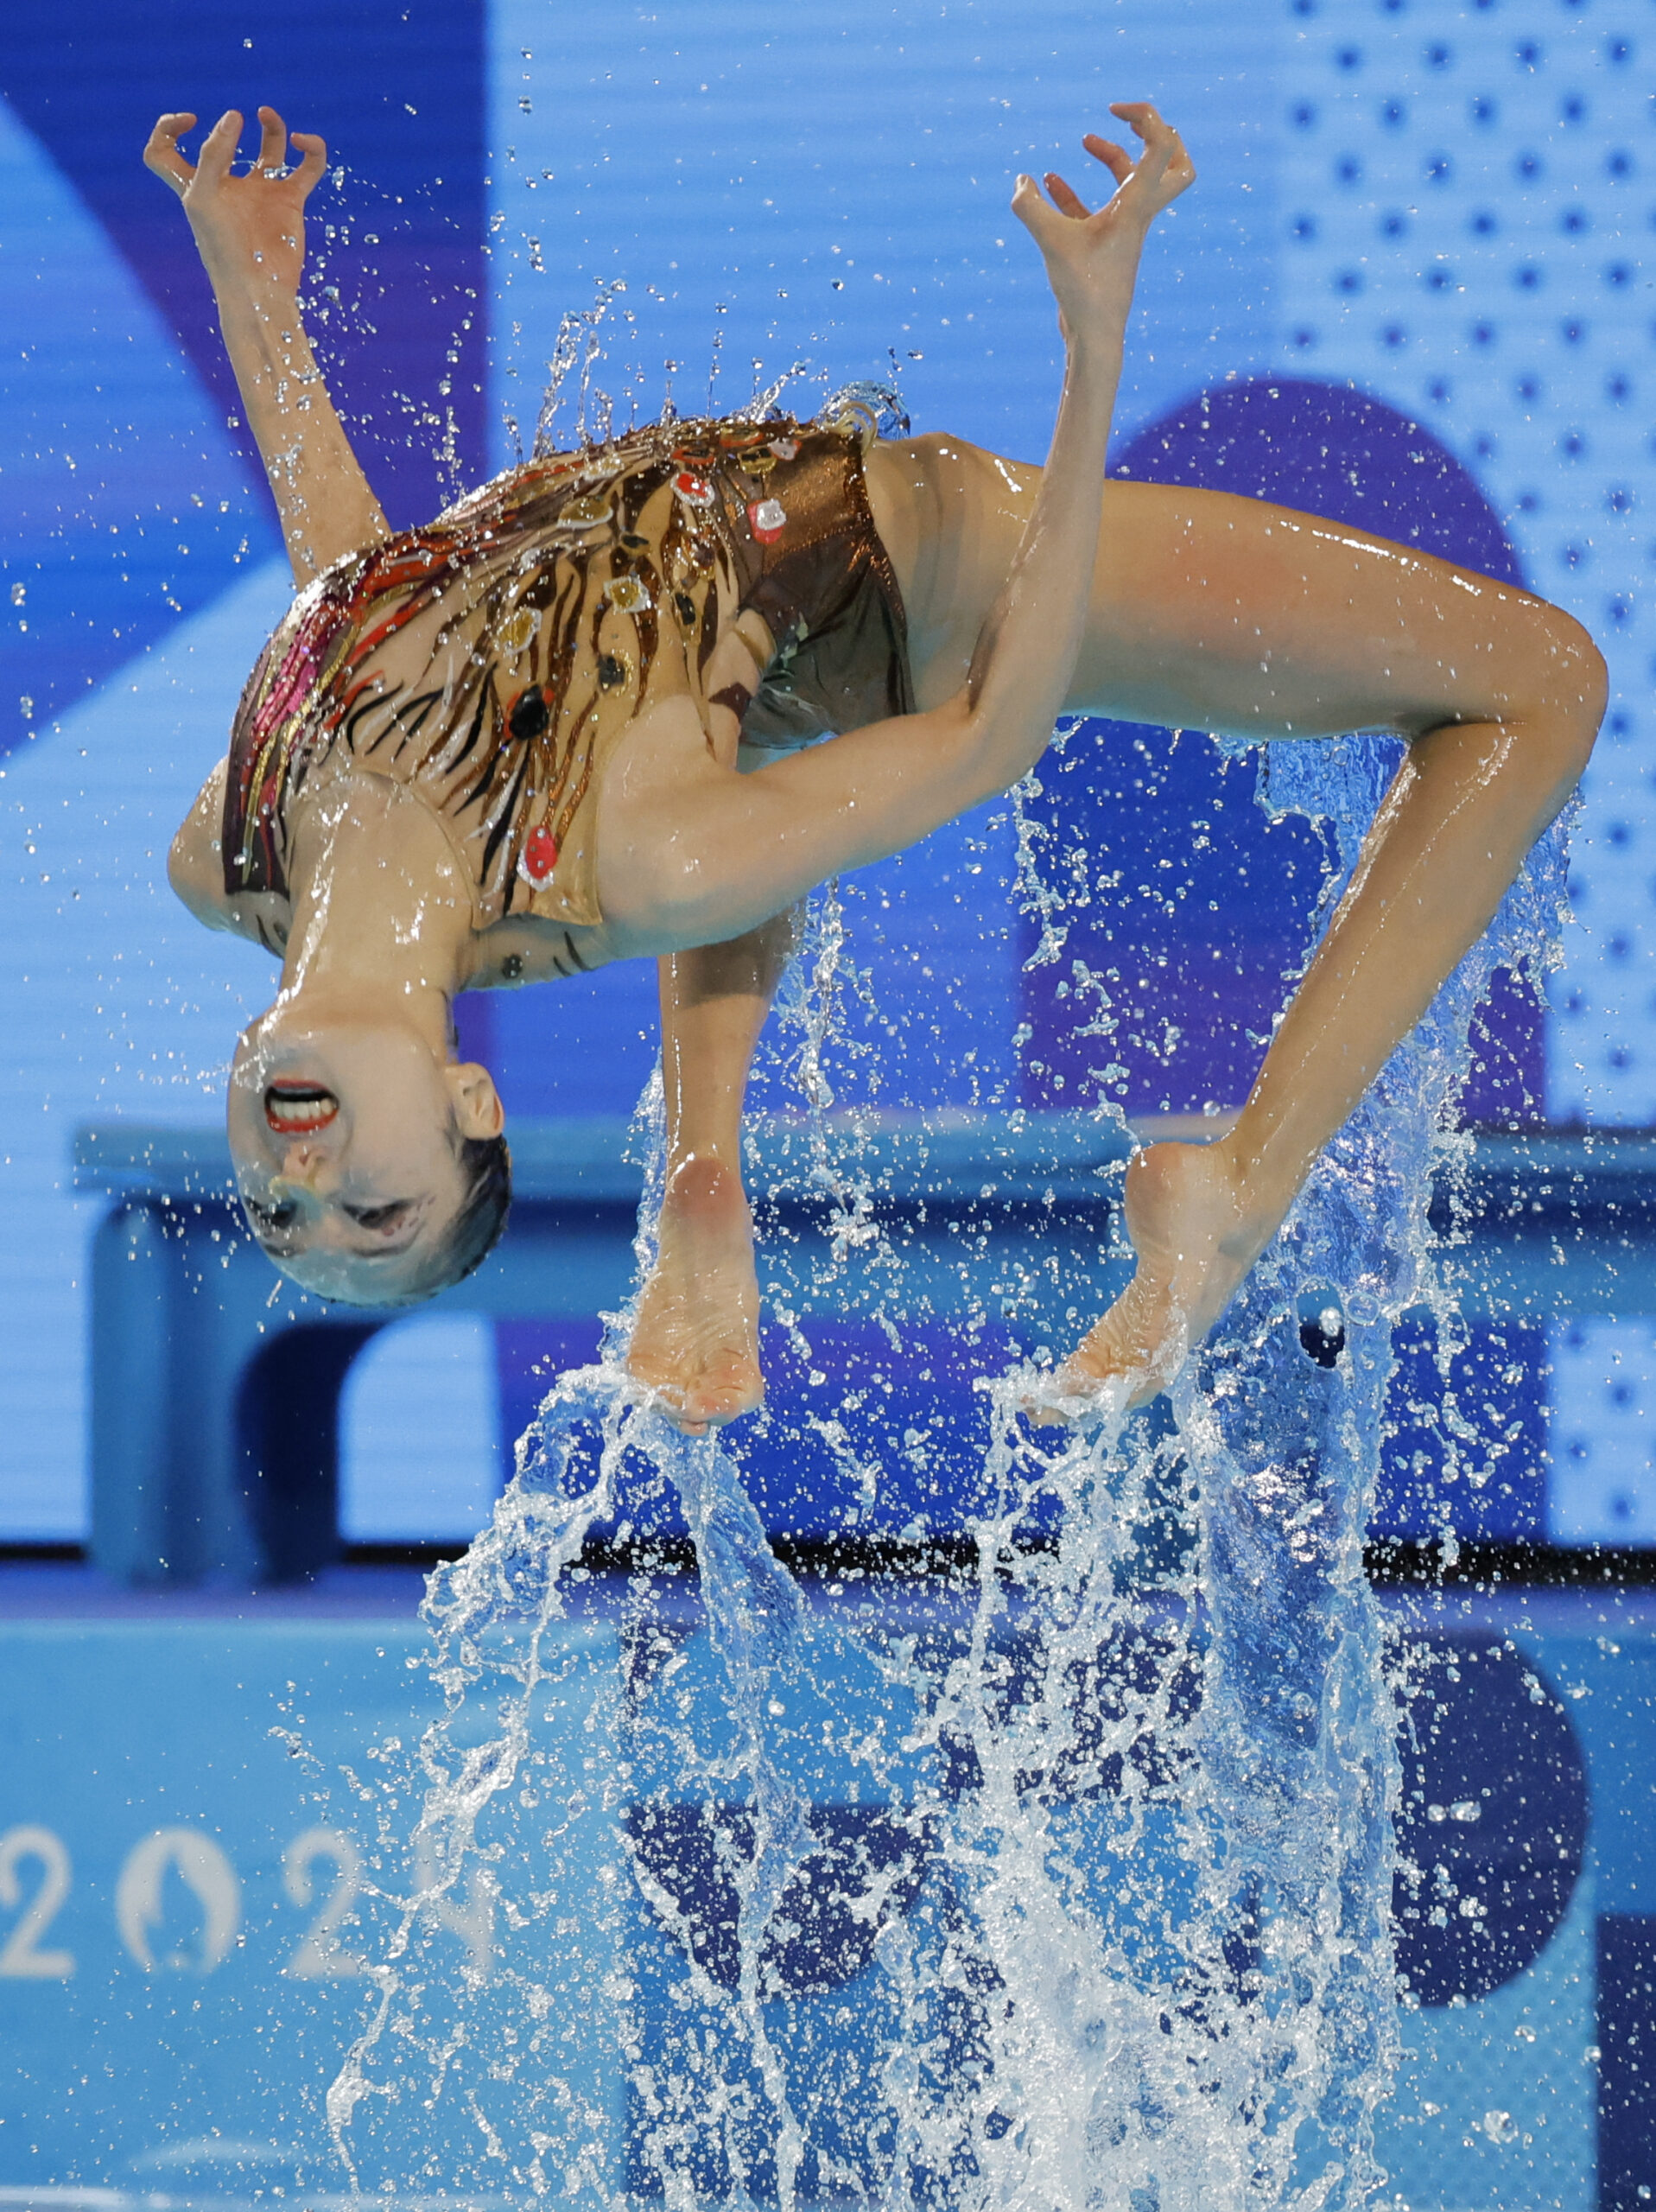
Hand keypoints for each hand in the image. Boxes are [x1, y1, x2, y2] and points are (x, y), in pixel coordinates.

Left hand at [143, 107, 326, 302]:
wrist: (258, 289)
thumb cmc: (222, 249)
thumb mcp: (204, 196)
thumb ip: (214, 153)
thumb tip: (234, 116)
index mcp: (197, 186)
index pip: (166, 151)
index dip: (169, 129)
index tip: (191, 121)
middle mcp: (228, 187)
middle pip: (225, 146)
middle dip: (229, 126)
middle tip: (235, 119)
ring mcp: (260, 194)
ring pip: (270, 150)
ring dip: (274, 128)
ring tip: (266, 115)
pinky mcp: (289, 202)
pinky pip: (307, 170)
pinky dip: (313, 152)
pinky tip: (305, 142)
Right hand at [1011, 103, 1194, 341]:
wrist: (1095, 336)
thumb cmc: (1084, 292)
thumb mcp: (1051, 242)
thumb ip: (1030, 207)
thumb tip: (1021, 181)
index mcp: (1137, 204)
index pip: (1163, 145)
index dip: (1145, 116)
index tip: (1113, 112)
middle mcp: (1138, 213)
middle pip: (1177, 164)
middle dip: (1158, 135)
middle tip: (1131, 122)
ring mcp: (1124, 229)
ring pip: (1134, 181)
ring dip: (1114, 156)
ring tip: (1085, 140)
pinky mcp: (1105, 246)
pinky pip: (1098, 207)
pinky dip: (1079, 190)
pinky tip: (1049, 182)